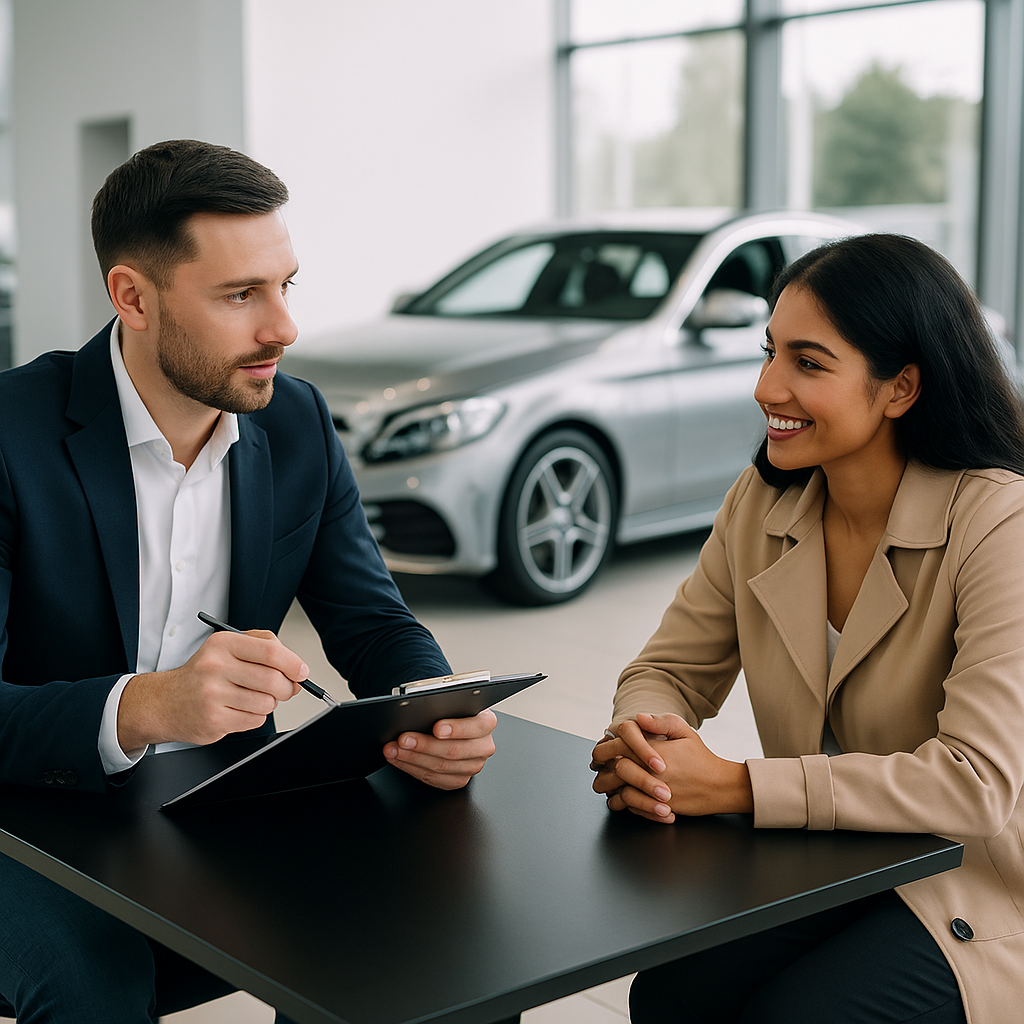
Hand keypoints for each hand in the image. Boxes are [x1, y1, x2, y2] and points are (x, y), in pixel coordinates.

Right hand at [117, 629, 304, 750]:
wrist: (165, 702)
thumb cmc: (203, 674)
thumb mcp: (228, 648)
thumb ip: (264, 648)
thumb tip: (296, 668)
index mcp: (222, 644)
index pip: (271, 652)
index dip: (294, 663)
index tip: (302, 671)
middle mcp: (215, 667)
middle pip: (273, 679)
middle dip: (286, 687)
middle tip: (284, 689)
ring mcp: (213, 695)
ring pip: (267, 703)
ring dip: (269, 703)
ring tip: (253, 698)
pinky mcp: (214, 720)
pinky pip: (255, 720)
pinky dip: (255, 716)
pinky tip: (239, 709)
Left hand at [383, 709, 496, 789]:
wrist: (454, 725)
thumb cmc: (452, 710)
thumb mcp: (453, 701)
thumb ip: (444, 703)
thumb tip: (420, 705)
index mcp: (487, 722)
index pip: (475, 727)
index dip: (456, 728)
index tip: (436, 727)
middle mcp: (483, 746)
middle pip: (454, 751)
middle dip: (424, 745)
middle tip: (403, 739)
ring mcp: (472, 766)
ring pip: (441, 767)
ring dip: (412, 758)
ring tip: (393, 749)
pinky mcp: (458, 780)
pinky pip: (434, 779)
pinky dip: (412, 768)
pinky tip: (398, 758)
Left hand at [593, 713, 752, 823]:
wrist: (719, 787)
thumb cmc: (700, 757)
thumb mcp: (684, 731)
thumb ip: (660, 722)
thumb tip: (637, 718)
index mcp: (655, 751)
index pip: (619, 745)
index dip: (608, 743)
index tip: (606, 743)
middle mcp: (651, 773)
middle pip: (613, 768)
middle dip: (602, 764)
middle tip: (597, 762)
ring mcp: (653, 793)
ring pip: (617, 791)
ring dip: (608, 785)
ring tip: (604, 779)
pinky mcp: (657, 808)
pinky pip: (629, 808)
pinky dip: (621, 802)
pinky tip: (619, 794)